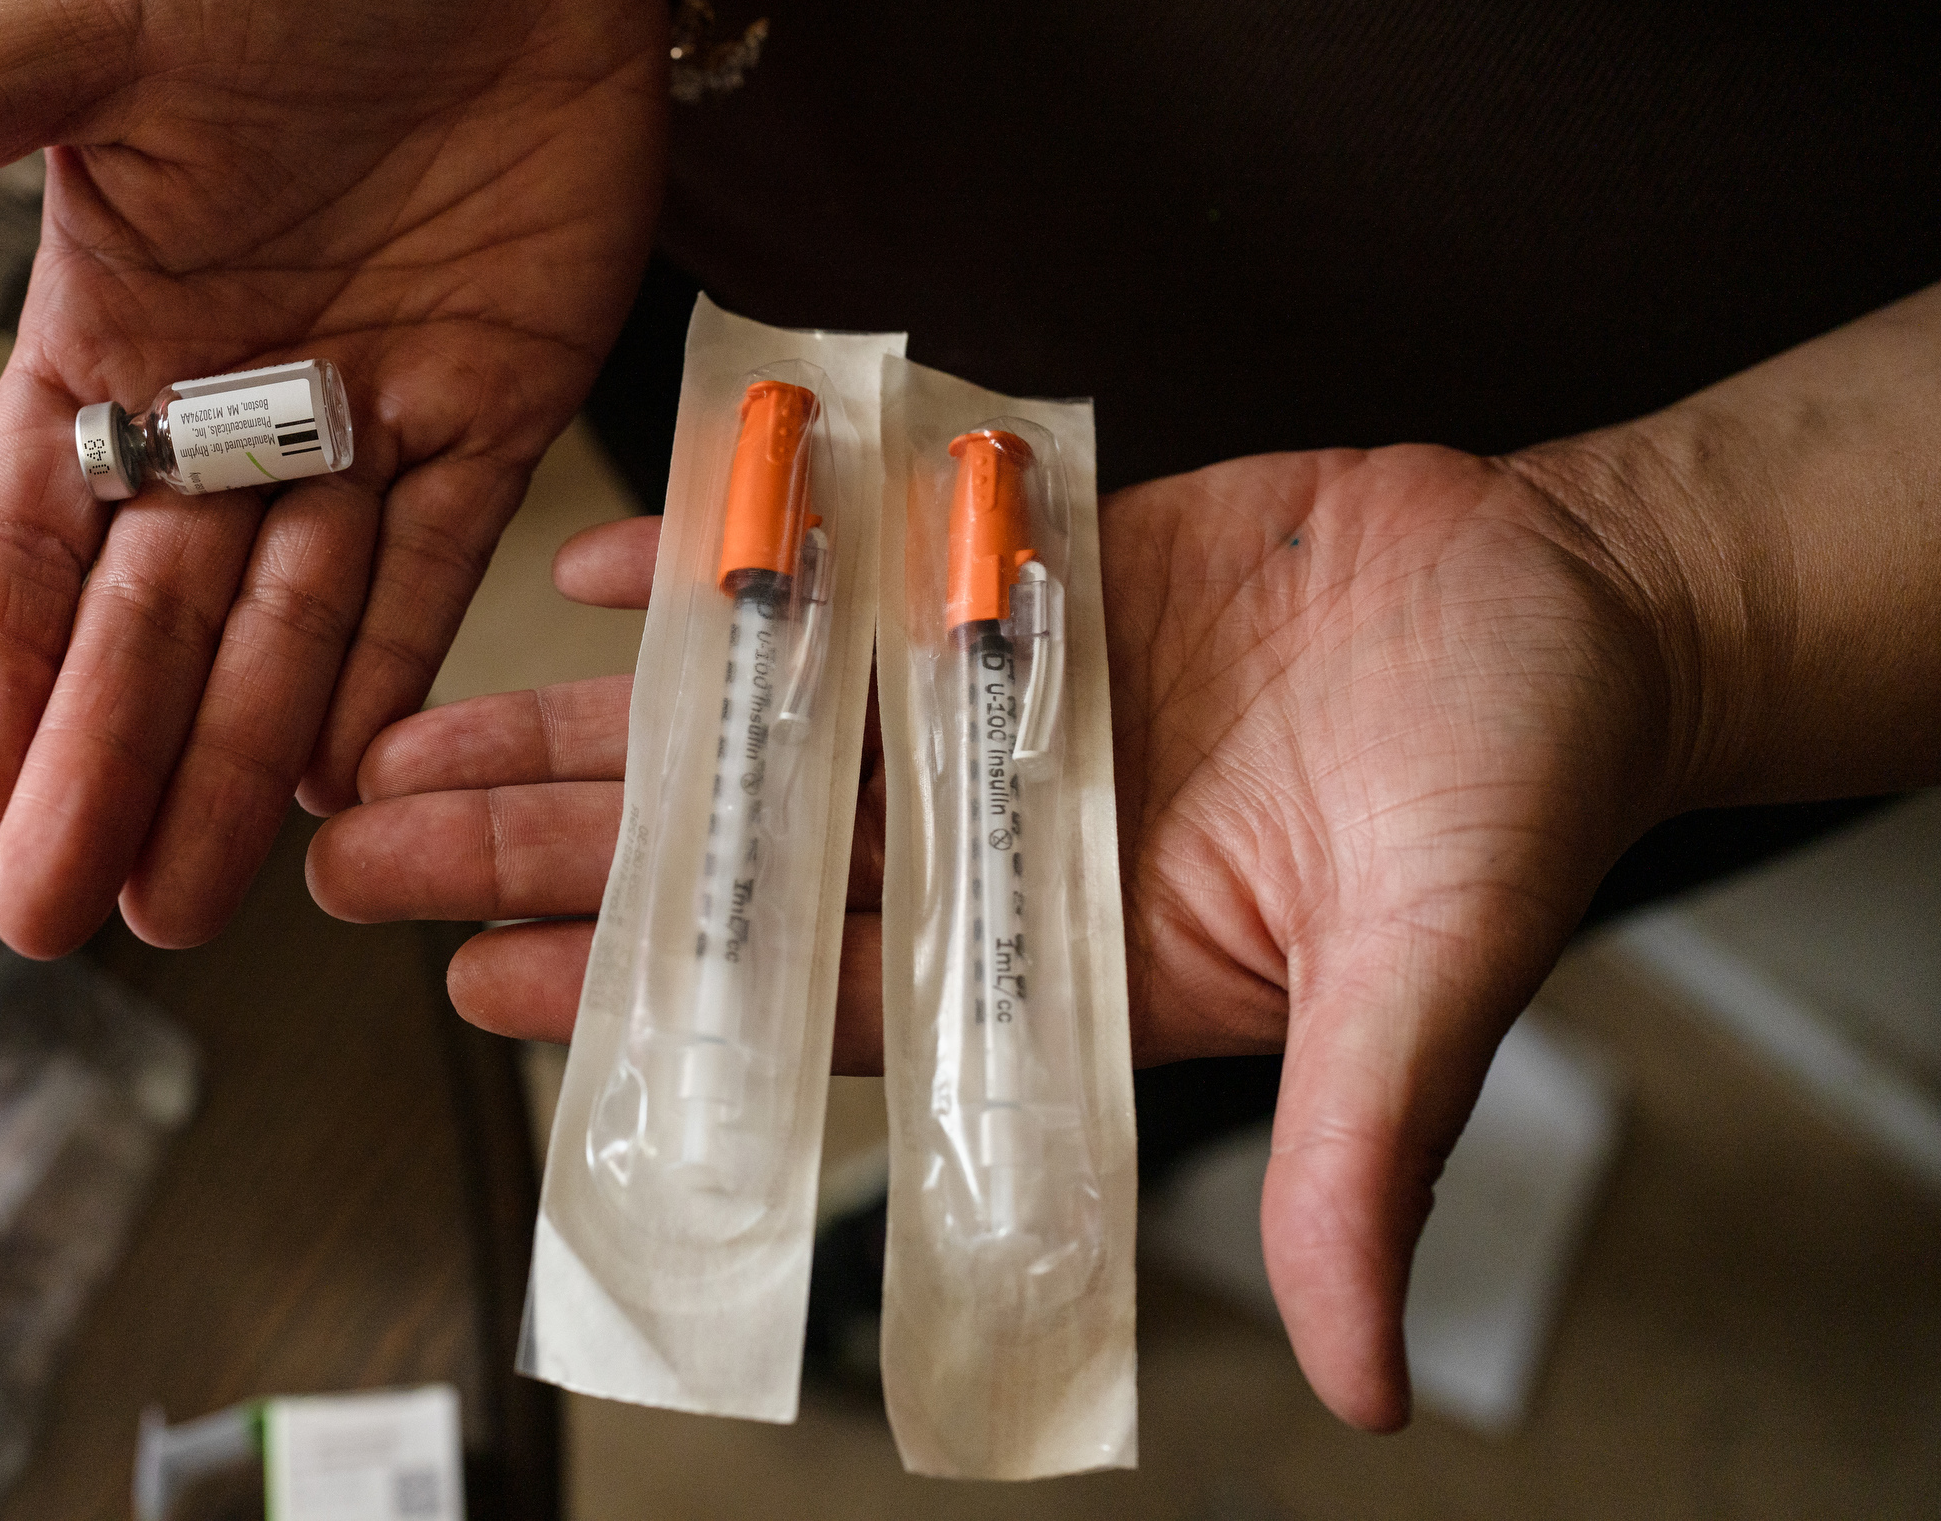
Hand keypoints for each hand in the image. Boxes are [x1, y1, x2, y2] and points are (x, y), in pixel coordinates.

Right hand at [0, 0, 667, 954]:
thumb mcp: (100, 20)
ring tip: (181, 897)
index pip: (29, 531)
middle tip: (65, 908)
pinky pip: (432, 574)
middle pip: (149, 617)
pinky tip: (335, 789)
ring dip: (233, 761)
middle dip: (105, 760)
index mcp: (115, 327)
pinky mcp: (490, 418)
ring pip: (286, 627)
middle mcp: (232, 401)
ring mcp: (362, 423)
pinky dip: (387, 677)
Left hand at [310, 446, 1684, 1431]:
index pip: (803, 988)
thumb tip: (1370, 1377)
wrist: (1572, 598)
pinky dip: (719, 565)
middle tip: (370, 854)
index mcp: (1059, 950)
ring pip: (744, 720)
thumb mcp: (1433, 972)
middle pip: (728, 855)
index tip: (479, 989)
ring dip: (582, 728)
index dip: (640, 994)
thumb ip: (1366, 1158)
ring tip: (419, 738)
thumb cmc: (1522, 778)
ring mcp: (987, 700)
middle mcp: (994, 834)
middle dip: (544, 856)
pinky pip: (831, 572)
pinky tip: (591, 575)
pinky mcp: (1008, 575)